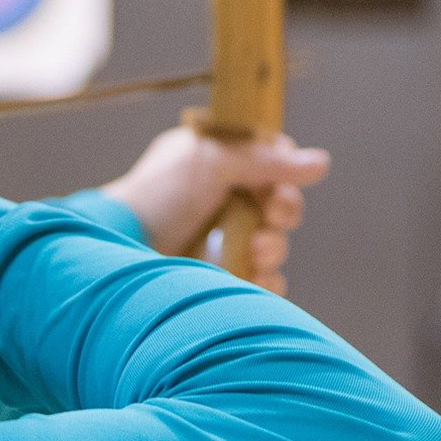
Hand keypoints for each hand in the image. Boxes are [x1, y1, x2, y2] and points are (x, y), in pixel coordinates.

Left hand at [100, 126, 329, 293]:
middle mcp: (226, 199)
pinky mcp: (223, 276)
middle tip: (268, 219)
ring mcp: (225, 240)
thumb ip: (264, 160)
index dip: (286, 176)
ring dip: (272, 248)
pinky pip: (264, 280)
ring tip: (253, 252)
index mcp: (221, 162)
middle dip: (282, 214)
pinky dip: (264, 280)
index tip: (277, 187)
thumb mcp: (208, 162)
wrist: (120, 248)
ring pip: (276, 245)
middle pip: (282, 206)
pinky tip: (251, 276)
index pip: (274, 164)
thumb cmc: (156, 195)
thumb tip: (321, 163)